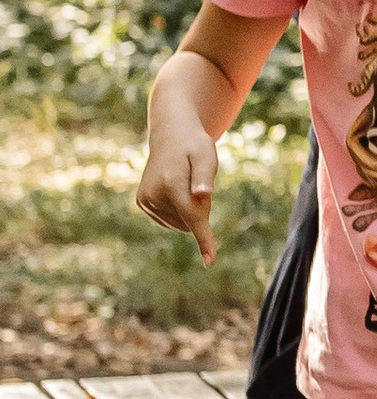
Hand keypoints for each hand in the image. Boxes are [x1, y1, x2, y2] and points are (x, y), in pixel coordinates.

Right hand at [136, 112, 219, 266]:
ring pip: (182, 223)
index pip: (193, 218)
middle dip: (200, 208)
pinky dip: (179, 210)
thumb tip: (203, 195)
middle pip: (191, 220)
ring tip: (184, 182)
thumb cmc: (194, 145)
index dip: (204, 239)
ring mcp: (146, 201)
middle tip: (197, 182)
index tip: (210, 262)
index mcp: (172, 184)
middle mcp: (154, 194)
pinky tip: (175, 189)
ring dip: (190, 209)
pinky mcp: (143, 203)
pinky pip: (172, 220)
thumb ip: (204, 176)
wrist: (170, 136)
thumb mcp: (205, 155)